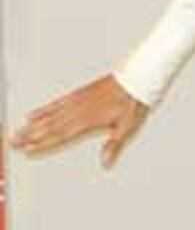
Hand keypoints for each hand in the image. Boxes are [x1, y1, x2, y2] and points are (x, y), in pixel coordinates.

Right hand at [9, 74, 148, 167]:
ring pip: (48, 116)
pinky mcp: (79, 93)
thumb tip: (105, 162)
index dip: (43, 144)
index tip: (28, 150)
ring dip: (31, 125)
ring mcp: (76, 101)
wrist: (135, 79)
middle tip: (12, 143)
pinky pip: (56, 103)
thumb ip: (113, 144)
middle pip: (49, 126)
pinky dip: (43, 109)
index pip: (60, 135)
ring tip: (16, 132)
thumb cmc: (132, 103)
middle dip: (29, 136)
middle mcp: (77, 111)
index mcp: (87, 121)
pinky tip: (33, 114)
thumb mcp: (127, 126)